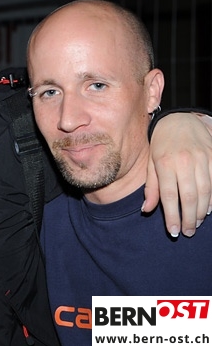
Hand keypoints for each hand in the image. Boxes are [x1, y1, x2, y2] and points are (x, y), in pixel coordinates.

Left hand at [144, 113, 211, 236]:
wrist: (178, 119)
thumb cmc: (160, 144)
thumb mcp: (150, 164)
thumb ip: (150, 187)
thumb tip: (146, 209)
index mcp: (164, 163)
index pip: (168, 195)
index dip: (172, 216)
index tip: (173, 231)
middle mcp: (184, 161)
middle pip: (189, 197)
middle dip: (189, 218)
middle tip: (187, 231)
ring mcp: (202, 158)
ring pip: (206, 191)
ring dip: (201, 211)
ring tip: (196, 223)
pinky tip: (208, 208)